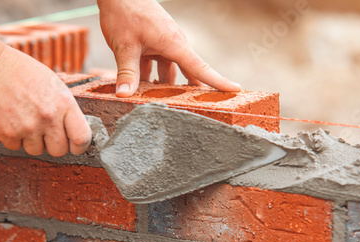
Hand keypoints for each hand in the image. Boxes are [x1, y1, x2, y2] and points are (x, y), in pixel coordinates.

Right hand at [0, 45, 91, 155]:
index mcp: (63, 104)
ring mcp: (27, 127)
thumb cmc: (22, 72)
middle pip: (59, 151)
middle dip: (53, 144)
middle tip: (45, 132)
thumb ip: (65, 109)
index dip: (80, 146)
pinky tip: (11, 120)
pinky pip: (16, 147)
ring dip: (32, 141)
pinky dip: (13, 138)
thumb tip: (73, 131)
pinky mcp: (7, 133)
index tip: (75, 146)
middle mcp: (48, 118)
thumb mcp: (54, 85)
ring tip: (25, 120)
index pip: (81, 138)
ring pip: (36, 150)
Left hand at [97, 0, 240, 96]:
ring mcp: (162, 45)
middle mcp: (173, 45)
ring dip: (164, 87)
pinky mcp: (151, 44)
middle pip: (188, 73)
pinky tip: (138, 90)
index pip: (200, 68)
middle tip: (197, 110)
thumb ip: (127, 73)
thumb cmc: (125, 13)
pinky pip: (155, 65)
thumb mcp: (124, 46)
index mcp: (174, 44)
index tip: (236, 90)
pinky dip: (148, 78)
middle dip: (191, 92)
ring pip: (169, 72)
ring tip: (160, 106)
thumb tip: (124, 96)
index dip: (218, 81)